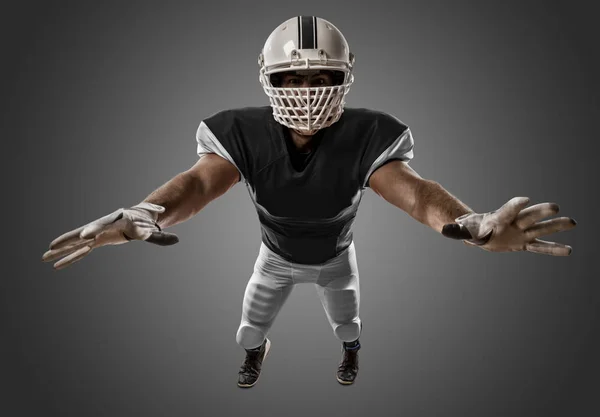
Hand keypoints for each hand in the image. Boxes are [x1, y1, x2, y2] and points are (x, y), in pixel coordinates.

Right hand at [42, 202, 178, 269]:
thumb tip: (176, 240)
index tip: (84, 237)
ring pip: (77, 243)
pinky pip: (80, 251)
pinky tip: (56, 265)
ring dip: (61, 251)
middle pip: (82, 234)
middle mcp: (102, 226)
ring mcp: (97, 234)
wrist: (139, 216)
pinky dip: (70, 257)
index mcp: (114, 221)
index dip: (92, 231)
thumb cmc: (145, 222)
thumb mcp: (153, 228)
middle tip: (52, 247)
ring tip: (44, 257)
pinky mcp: (96, 241)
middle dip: (67, 241)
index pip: (101, 226)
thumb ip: (161, 235)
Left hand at [441, 197, 576, 255]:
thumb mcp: (464, 229)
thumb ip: (458, 229)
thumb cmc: (472, 228)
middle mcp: (513, 223)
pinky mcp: (524, 243)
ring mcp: (521, 233)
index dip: (515, 205)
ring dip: (556, 226)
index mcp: (498, 218)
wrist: (481, 231)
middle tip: (555, 207)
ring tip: (572, 222)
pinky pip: (540, 247)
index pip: (507, 210)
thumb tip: (445, 229)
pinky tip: (569, 250)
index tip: (525, 199)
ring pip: (540, 229)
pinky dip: (554, 249)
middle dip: (540, 212)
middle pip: (528, 216)